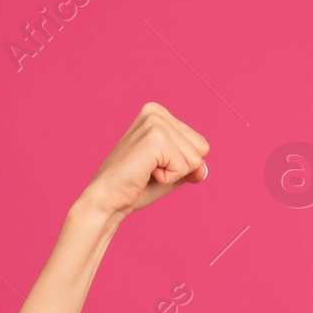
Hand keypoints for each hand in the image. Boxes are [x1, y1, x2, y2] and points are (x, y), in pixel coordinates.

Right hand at [80, 102, 210, 217]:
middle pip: (202, 148)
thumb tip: (204, 168)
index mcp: (159, 113)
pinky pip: (183, 167)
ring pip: (195, 159)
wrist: (108, 200)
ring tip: (147, 171)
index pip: (201, 143)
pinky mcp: (154, 139)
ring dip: (174, 174)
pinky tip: (146, 173)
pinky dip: (168, 178)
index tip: (156, 166)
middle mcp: (156, 112)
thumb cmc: (136, 186)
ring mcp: (154, 123)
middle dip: (182, 168)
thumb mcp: (173, 172)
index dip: (184, 164)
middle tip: (151, 170)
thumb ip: (193, 166)